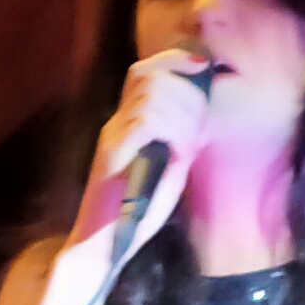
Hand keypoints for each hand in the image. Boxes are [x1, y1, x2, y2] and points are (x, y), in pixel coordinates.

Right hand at [66, 53, 214, 251]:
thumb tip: (202, 115)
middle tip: (200, 127)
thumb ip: (178, 138)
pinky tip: (179, 151)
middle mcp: (115, 123)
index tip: (202, 63)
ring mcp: (112, 138)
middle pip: (148, 76)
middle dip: (186, 93)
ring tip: (189, 143)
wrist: (102, 245)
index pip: (143, 71)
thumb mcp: (166, 165)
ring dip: (182, 114)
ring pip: (150, 97)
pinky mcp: (112, 158)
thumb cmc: (136, 211)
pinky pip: (144, 124)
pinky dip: (170, 131)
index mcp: (126, 122)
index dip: (173, 60)